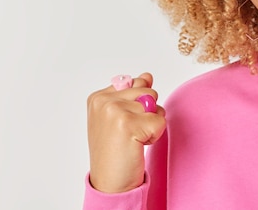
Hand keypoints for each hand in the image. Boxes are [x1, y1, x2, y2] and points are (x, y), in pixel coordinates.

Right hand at [87, 72, 165, 192]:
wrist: (110, 182)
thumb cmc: (115, 150)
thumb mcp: (120, 117)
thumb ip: (133, 94)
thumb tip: (147, 75)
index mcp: (98, 97)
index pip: (137, 83)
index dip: (139, 105)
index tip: (124, 125)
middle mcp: (103, 101)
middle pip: (149, 92)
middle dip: (148, 113)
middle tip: (131, 133)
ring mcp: (113, 111)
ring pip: (155, 106)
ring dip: (152, 124)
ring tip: (133, 139)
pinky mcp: (127, 124)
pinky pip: (159, 121)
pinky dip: (155, 135)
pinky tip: (137, 145)